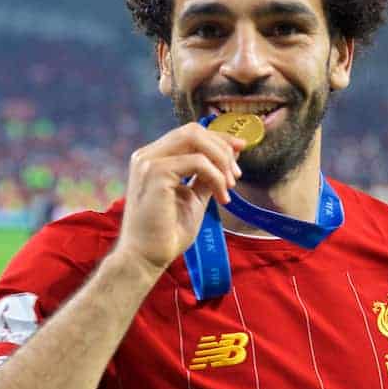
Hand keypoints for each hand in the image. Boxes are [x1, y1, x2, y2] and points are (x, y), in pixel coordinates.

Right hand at [115, 123, 244, 273]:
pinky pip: (197, 162)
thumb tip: (229, 156)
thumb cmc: (167, 233)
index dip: (218, 138)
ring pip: (195, 139)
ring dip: (221, 160)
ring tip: (230, 186)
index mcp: (153, 159)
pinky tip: (222, 197)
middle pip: (193, 130)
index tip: (241, 149)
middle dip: (222, 147)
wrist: (146, 257)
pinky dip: (216, 177)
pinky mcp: (155, 173)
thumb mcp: (193, 198)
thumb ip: (206, 176)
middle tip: (236, 174)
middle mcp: (148, 155)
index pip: (189, 134)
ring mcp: (149, 162)